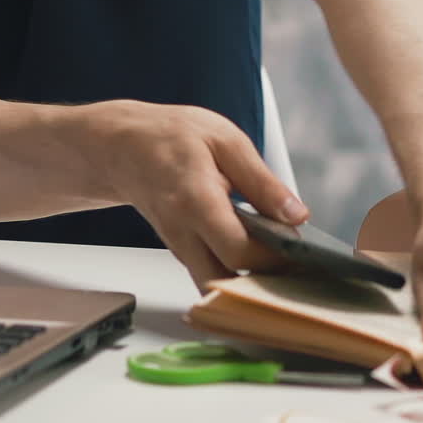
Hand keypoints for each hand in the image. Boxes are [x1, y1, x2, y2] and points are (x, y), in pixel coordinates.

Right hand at [86, 99, 307, 289]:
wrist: (123, 147)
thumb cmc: (171, 137)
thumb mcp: (225, 140)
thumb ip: (262, 181)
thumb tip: (296, 215)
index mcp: (196, 200)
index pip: (238, 252)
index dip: (274, 256)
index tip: (300, 246)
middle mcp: (182, 233)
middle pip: (224, 284)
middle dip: (261, 283)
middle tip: (293, 264)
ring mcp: (178, 247)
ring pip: (215, 285)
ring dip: (248, 281)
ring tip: (278, 258)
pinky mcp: (180, 251)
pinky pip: (209, 273)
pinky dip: (234, 271)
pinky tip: (257, 252)